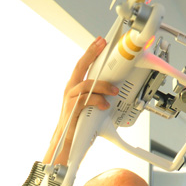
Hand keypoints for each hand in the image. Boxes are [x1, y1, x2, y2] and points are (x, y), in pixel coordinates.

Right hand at [44, 37, 119, 164]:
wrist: (67, 144)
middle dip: (92, 54)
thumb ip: (101, 99)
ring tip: (115, 91)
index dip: (91, 52)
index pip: (82, 65)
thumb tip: (118, 93)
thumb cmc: (79, 127)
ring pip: (86, 85)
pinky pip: (85, 101)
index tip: (100, 42)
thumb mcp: (93, 110)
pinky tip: (105, 106)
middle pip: (80, 67)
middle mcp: (70, 91)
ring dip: (103, 86)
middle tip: (103, 45)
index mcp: (75, 89)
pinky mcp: (71, 111)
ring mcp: (70, 100)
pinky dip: (97, 101)